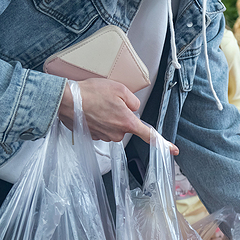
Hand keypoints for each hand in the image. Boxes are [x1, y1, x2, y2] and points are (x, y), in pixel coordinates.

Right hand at [58, 78, 178, 153]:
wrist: (66, 100)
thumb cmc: (91, 93)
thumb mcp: (119, 89)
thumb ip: (133, 100)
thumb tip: (133, 108)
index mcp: (127, 123)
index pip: (149, 135)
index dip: (163, 143)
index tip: (174, 150)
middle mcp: (117, 134)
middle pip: (127, 125)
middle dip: (121, 114)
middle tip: (108, 102)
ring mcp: (105, 136)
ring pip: (114, 126)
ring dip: (108, 116)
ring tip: (97, 105)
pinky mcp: (94, 136)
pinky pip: (102, 128)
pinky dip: (98, 120)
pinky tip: (90, 111)